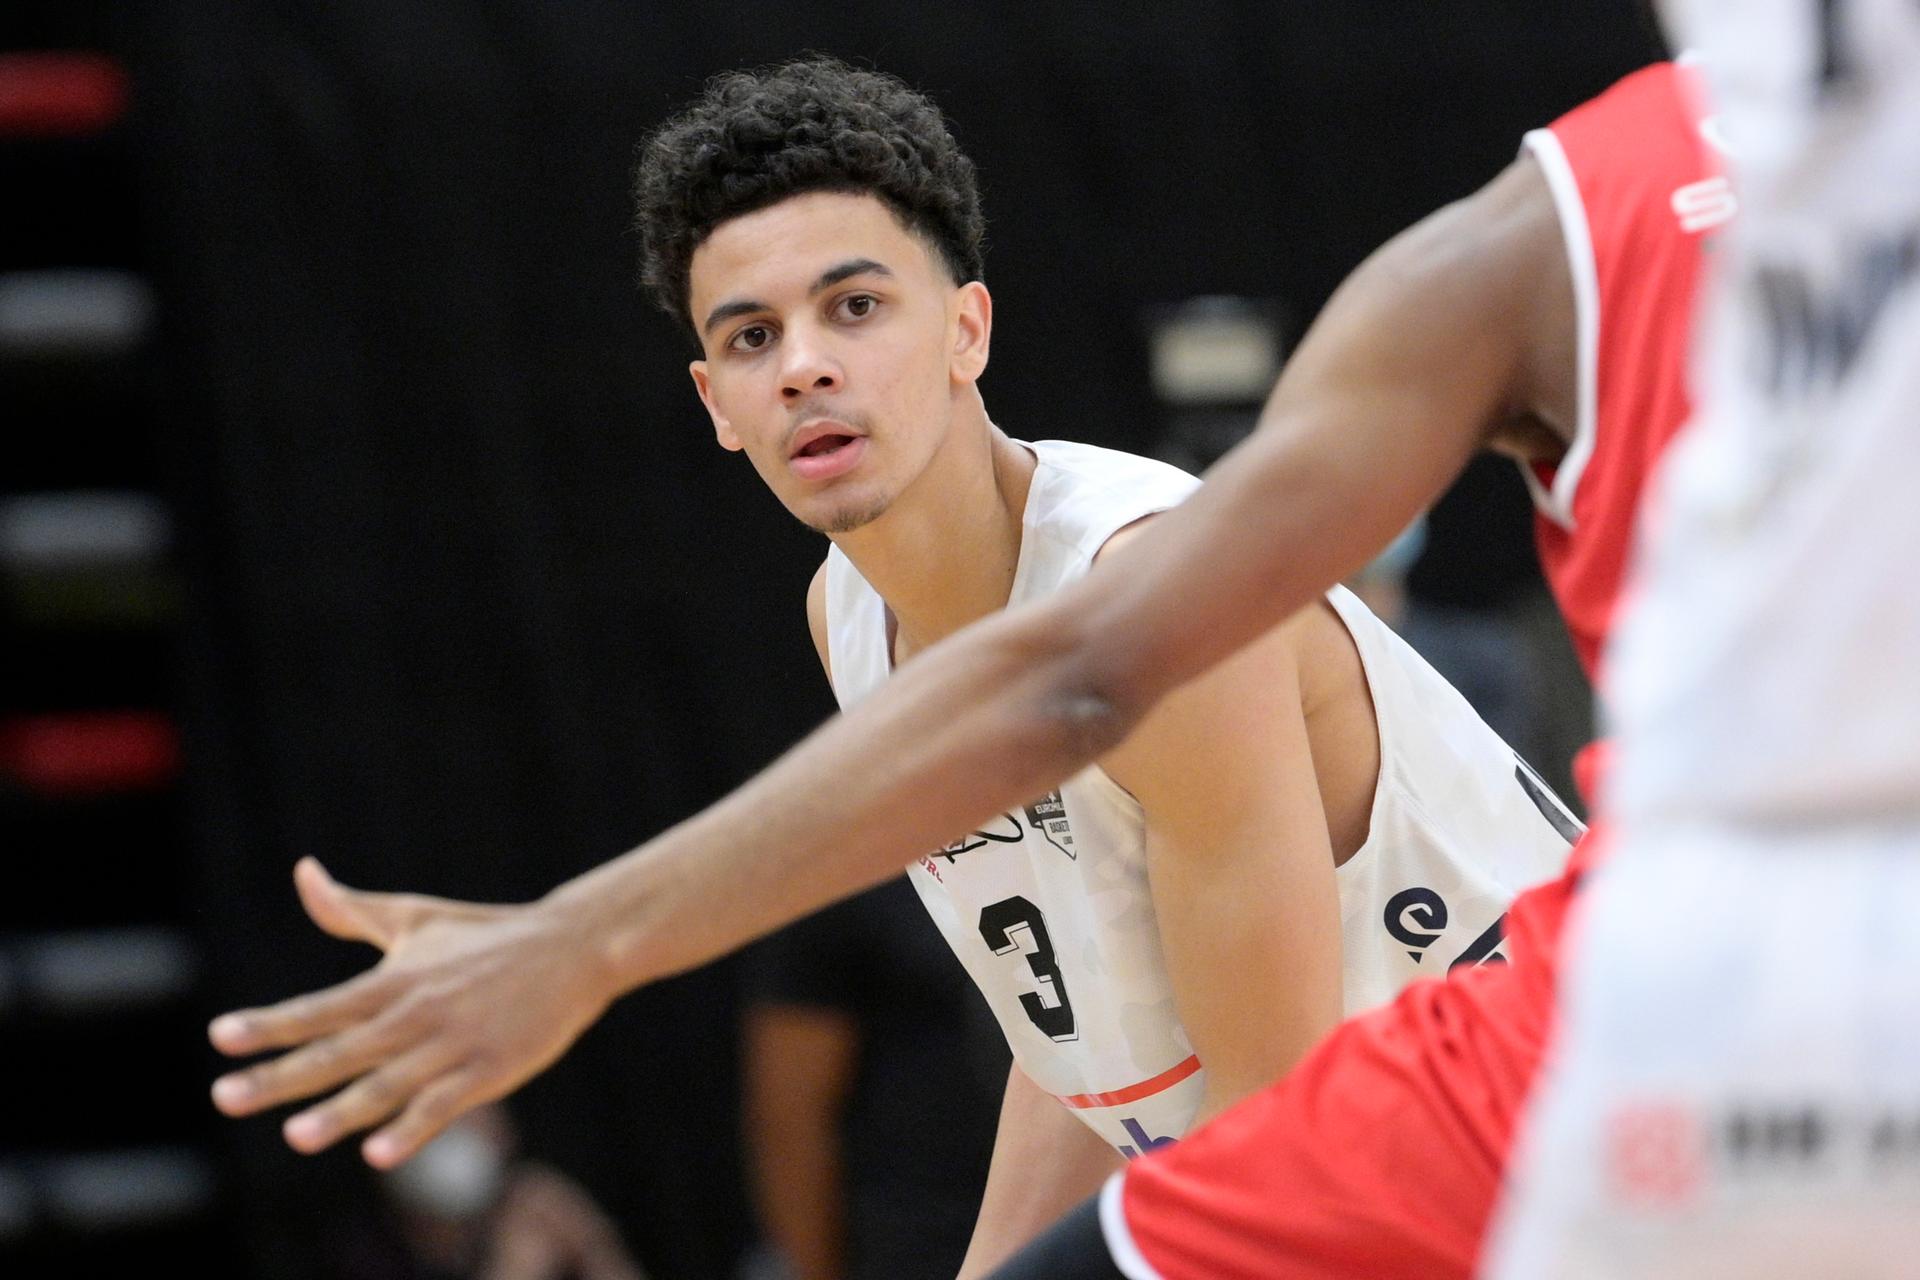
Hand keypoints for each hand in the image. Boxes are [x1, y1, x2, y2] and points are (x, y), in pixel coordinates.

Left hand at [209, 858, 616, 1167]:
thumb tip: (303, 872)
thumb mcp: (416, 917)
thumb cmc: (486, 935)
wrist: (572, 947)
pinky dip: (411, 1130)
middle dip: (279, 1076)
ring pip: (386, 1085)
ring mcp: (453, 1044)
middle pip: (337, 1051)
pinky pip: (443, 1106)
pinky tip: (378, 1155)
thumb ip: (351, 910)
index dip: (269, 1024)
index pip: (319, 1008)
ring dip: (339, 1112)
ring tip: (294, 1137)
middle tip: (223, 1097)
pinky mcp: (490, 1069)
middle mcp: (416, 1014)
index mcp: (394, 981)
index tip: (221, 1036)